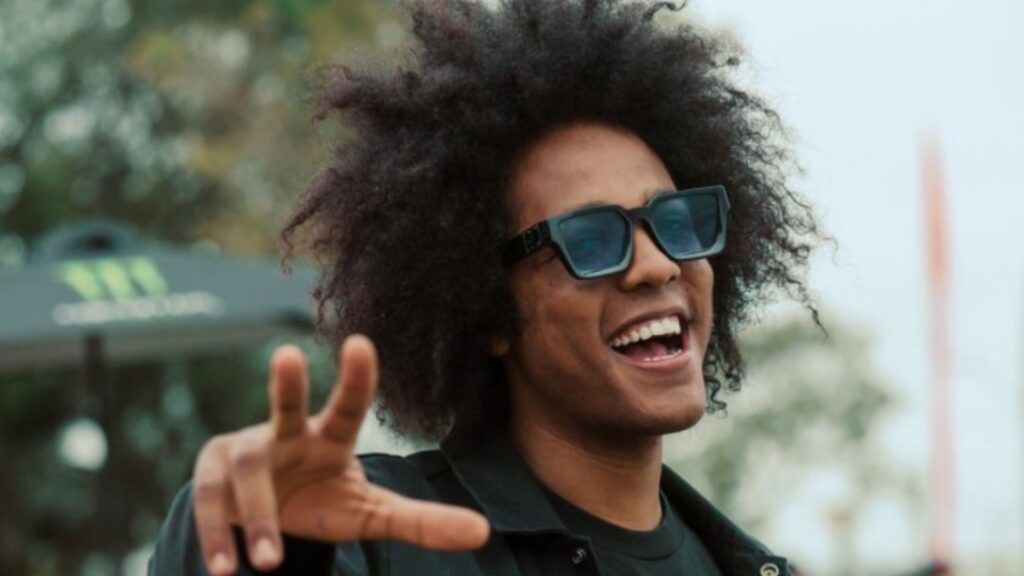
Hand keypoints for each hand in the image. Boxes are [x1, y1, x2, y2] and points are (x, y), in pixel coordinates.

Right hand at [191, 335, 489, 574]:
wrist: (262, 515)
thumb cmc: (322, 500)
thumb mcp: (369, 514)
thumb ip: (420, 521)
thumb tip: (483, 533)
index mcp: (330, 438)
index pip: (349, 405)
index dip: (357, 377)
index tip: (361, 342)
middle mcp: (286, 434)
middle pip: (285, 406)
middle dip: (287, 383)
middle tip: (286, 353)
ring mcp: (244, 451)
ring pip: (247, 474)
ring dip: (258, 517)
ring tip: (268, 564)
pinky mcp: (210, 476)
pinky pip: (211, 503)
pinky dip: (216, 535)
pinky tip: (225, 569)